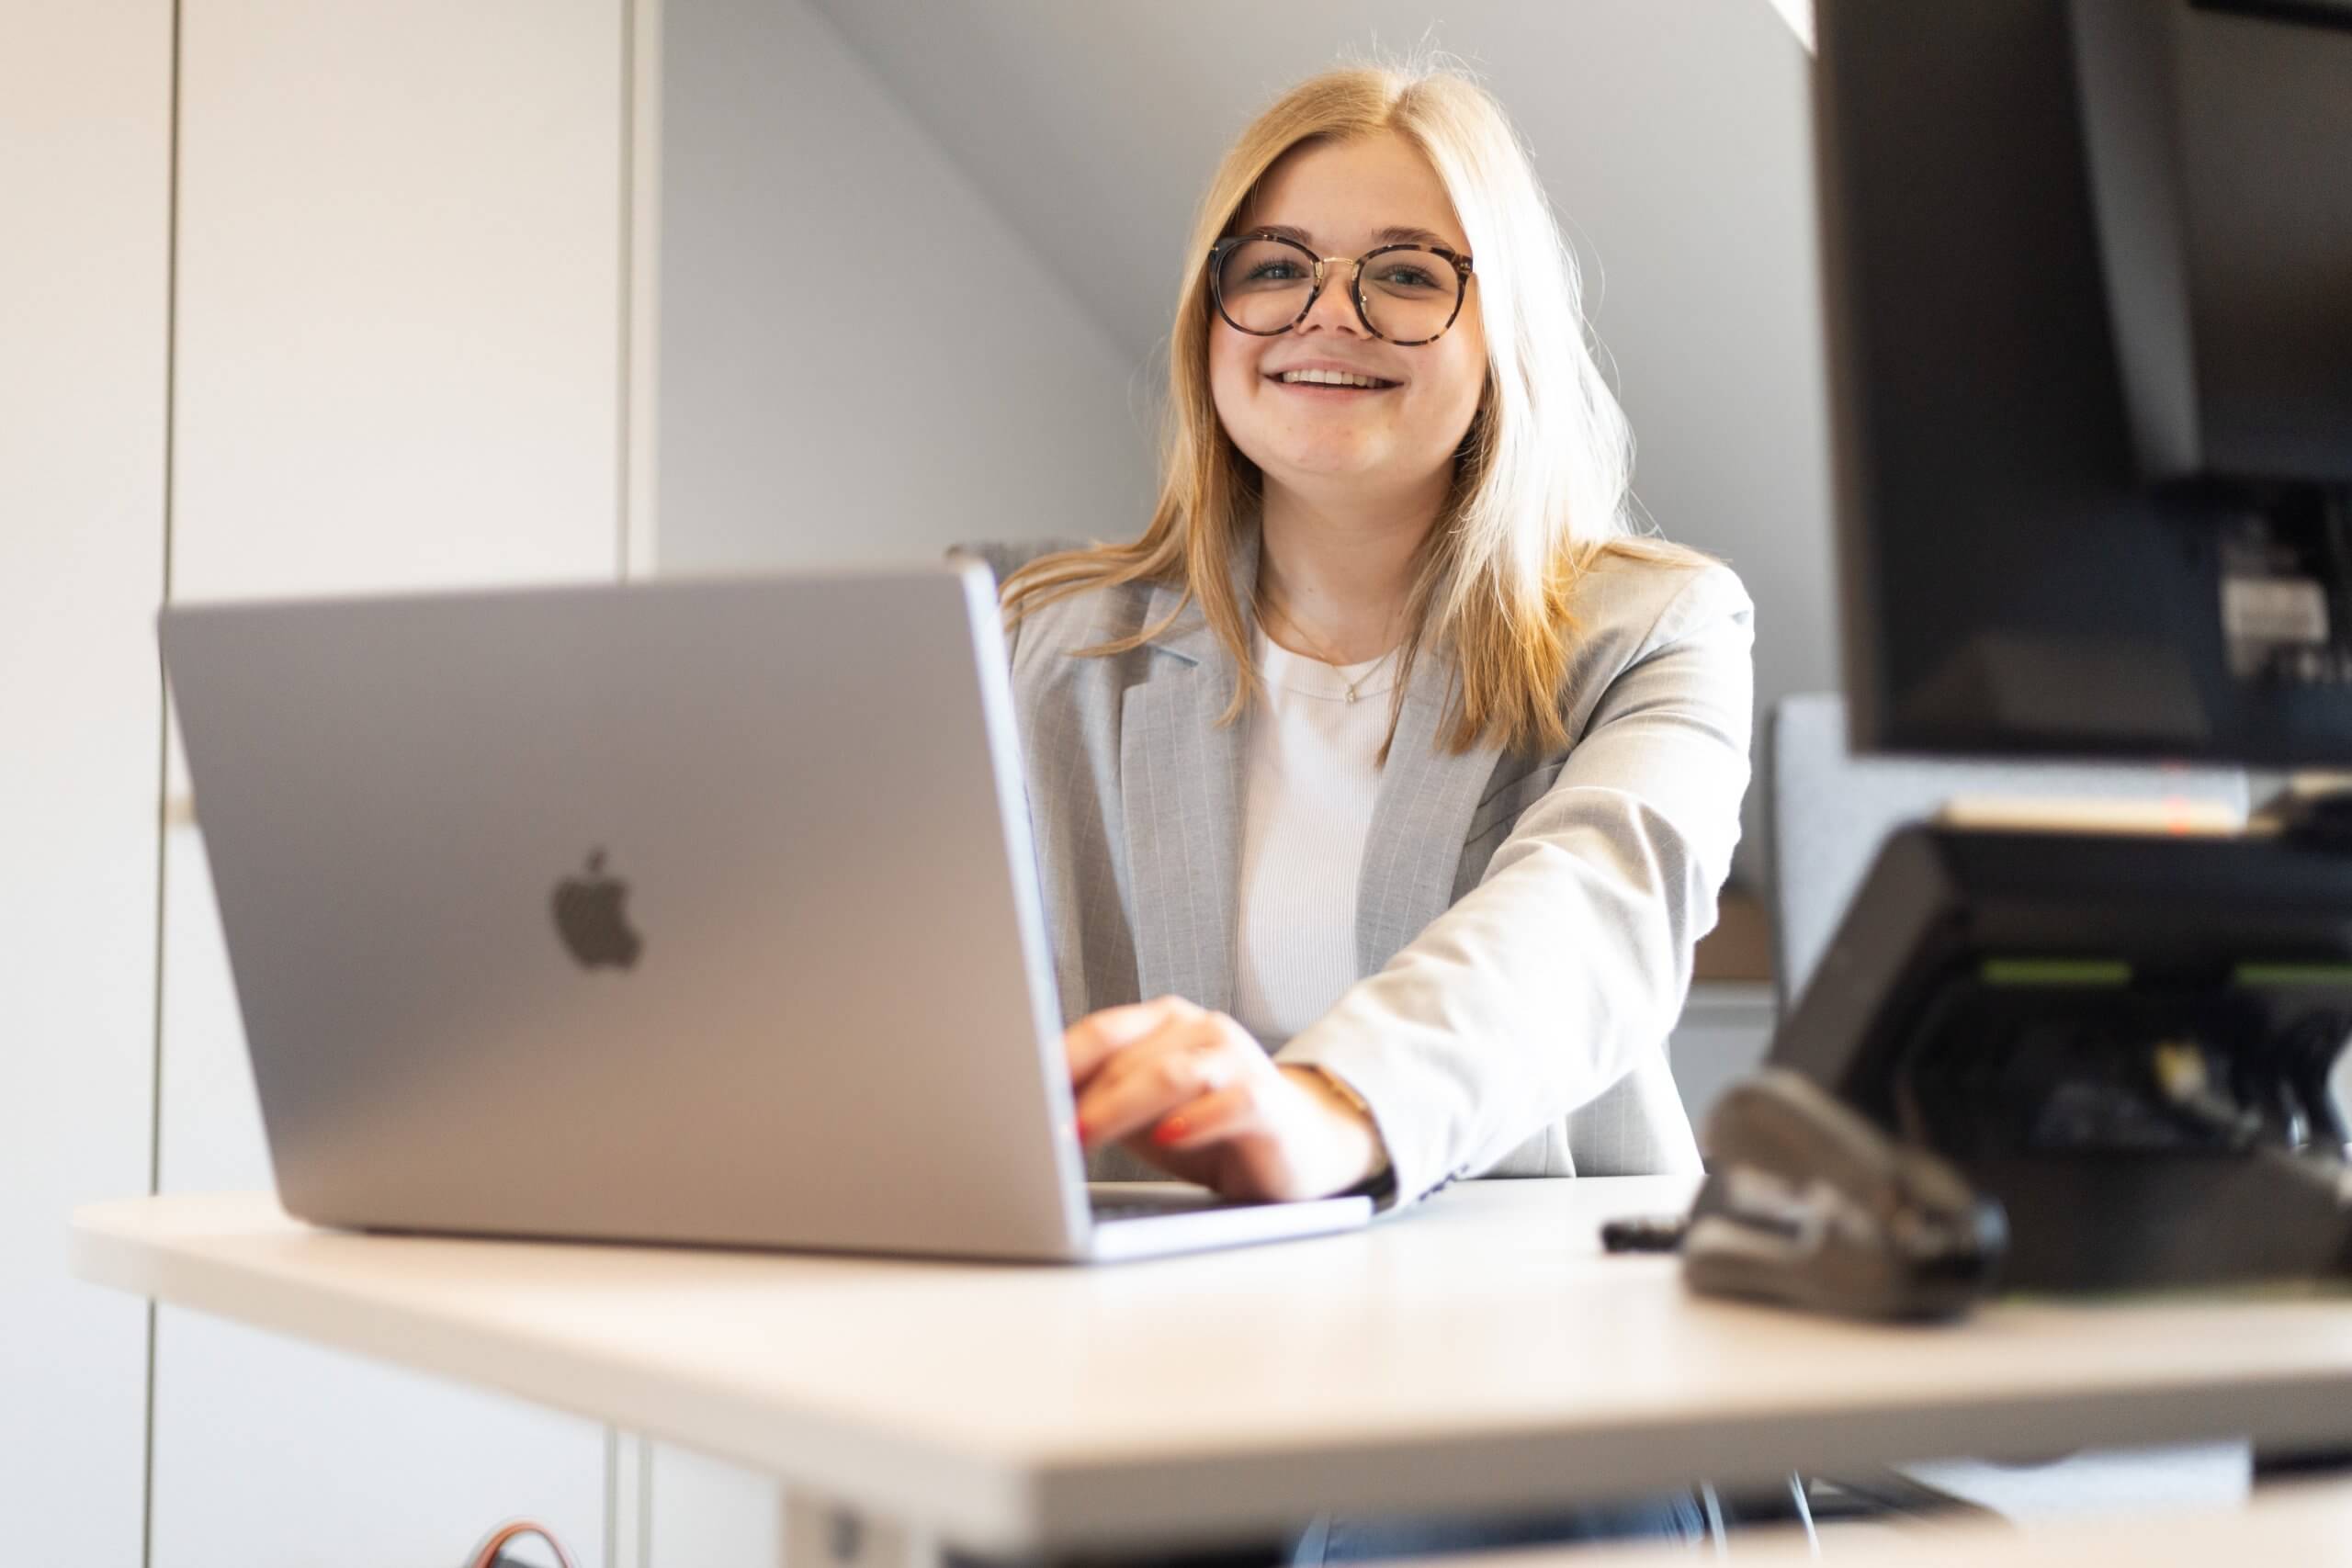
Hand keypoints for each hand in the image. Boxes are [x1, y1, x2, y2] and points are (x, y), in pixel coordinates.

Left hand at [1064, 995, 1387, 1200]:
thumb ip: (1102, 1102)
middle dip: (1081, 1095)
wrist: (1299, 1145)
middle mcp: (1202, 1030)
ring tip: (1085, 1134)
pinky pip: (1230, 1102)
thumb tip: (1035, 1111)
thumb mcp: (1147, 1115)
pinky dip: (1196, 1120)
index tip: (1017, 1093)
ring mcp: (1239, 1060)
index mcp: (1166, 1023)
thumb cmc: (1211, 1127)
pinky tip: (1168, 1139)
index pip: (1102, 1032)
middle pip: (1129, 1056)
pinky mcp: (1269, 1101)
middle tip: (1042, 1128)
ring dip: (1121, 1106)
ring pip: (1172, 1074)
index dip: (1057, 1062)